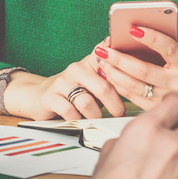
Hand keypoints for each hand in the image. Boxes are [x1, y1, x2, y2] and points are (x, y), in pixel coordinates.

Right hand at [5, 43, 126, 120]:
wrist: (40, 96)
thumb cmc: (74, 91)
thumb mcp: (93, 81)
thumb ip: (112, 78)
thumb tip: (137, 80)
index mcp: (90, 62)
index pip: (108, 58)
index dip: (120, 65)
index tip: (131, 71)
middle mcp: (76, 69)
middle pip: (103, 87)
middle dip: (114, 105)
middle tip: (118, 114)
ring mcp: (62, 82)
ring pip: (87, 102)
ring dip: (95, 115)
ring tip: (96, 118)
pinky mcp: (50, 96)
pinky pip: (70, 112)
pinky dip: (77, 119)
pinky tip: (78, 118)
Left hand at [95, 22, 177, 108]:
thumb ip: (176, 34)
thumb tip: (167, 17)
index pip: (168, 48)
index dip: (151, 38)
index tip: (132, 28)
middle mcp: (177, 83)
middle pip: (144, 70)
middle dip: (120, 59)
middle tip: (104, 49)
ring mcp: (166, 97)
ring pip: (135, 86)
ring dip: (114, 73)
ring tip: (102, 60)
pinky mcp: (156, 107)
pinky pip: (132, 97)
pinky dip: (118, 85)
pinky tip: (109, 74)